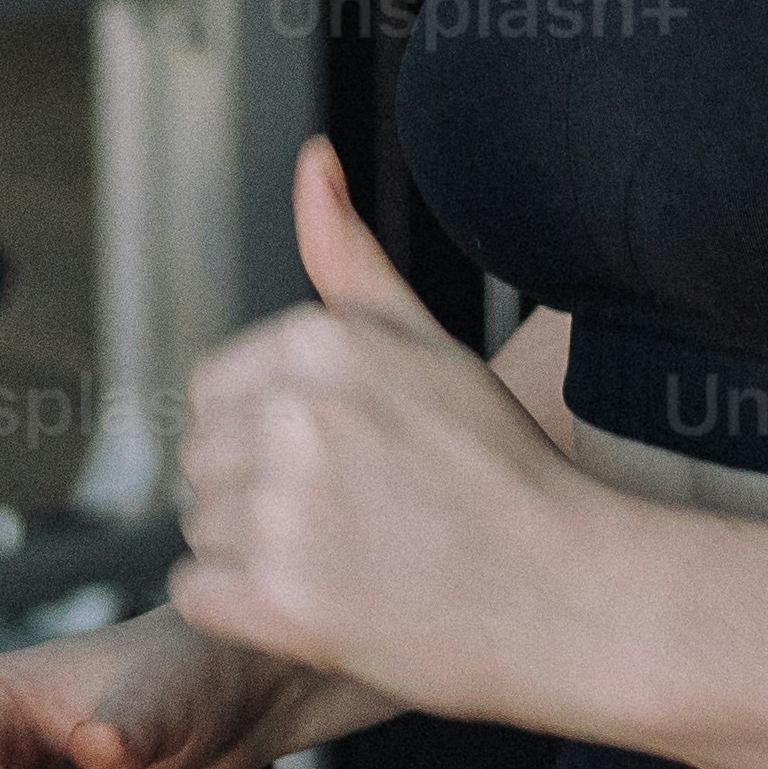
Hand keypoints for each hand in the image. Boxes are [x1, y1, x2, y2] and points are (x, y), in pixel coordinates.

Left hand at [171, 142, 605, 734]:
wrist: (570, 595)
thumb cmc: (501, 468)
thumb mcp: (429, 342)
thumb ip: (349, 257)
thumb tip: (311, 157)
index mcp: (318, 342)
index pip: (214, 393)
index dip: (270, 438)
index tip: (348, 466)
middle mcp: (292, 415)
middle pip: (201, 461)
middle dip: (257, 496)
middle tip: (357, 521)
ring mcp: (284, 510)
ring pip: (200, 530)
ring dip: (254, 556)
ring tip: (353, 562)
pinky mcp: (279, 600)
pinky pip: (197, 594)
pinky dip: (247, 612)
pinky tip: (326, 606)